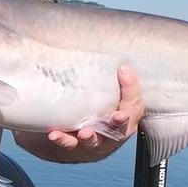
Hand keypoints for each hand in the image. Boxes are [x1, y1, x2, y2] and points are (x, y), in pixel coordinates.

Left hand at [14, 64, 144, 162]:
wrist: (67, 137)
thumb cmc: (91, 109)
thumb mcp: (102, 94)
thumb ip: (103, 77)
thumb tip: (94, 37)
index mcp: (125, 117)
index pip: (134, 104)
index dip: (132, 88)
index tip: (125, 70)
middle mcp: (111, 133)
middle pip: (121, 129)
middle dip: (120, 122)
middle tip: (118, 116)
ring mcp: (92, 144)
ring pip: (95, 142)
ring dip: (90, 137)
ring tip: (85, 132)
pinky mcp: (73, 149)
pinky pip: (68, 146)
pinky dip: (62, 140)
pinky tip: (54, 134)